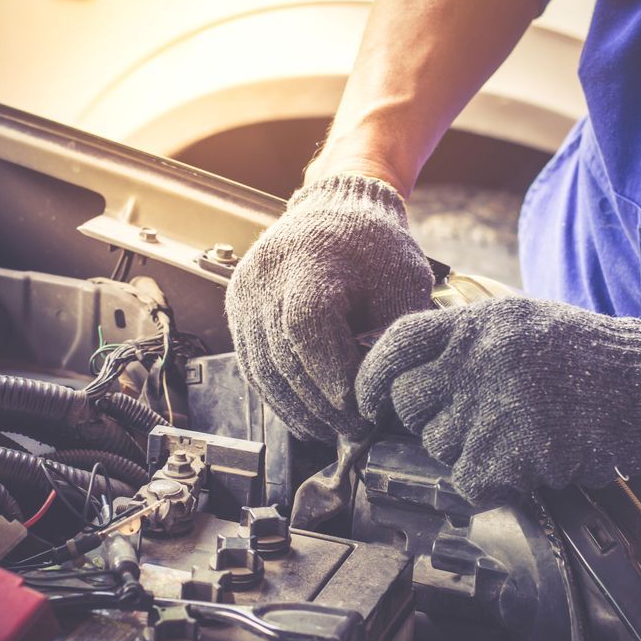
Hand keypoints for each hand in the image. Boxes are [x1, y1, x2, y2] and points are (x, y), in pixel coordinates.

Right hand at [225, 174, 434, 443]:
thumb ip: (393, 335)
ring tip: (331, 431)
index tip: (360, 409)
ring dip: (297, 409)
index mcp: (308, 261)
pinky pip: (252, 364)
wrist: (336, 209)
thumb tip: (381, 395)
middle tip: (354, 431)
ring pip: (263, 369)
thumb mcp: (403, 282)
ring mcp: (244, 294)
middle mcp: (265, 277)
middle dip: (320, 404)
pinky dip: (279, 396)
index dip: (330, 376)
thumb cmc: (375, 245)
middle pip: (283, 356)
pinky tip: (305, 416)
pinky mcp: (237, 309)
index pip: (307, 328)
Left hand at [355, 296, 640, 504]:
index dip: (370, 375)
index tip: (367, 401)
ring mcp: (495, 406)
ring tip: (508, 433)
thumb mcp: (517, 321)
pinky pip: (468, 480)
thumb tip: (402, 369)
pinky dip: (488, 480)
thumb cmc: (585, 354)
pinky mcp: (515, 452)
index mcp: (477, 323)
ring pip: (437, 444)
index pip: (396, 343)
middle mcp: (478, 360)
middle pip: (407, 401)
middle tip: (462, 419)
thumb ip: (461, 339)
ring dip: (463, 448)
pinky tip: (521, 460)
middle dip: (423, 417)